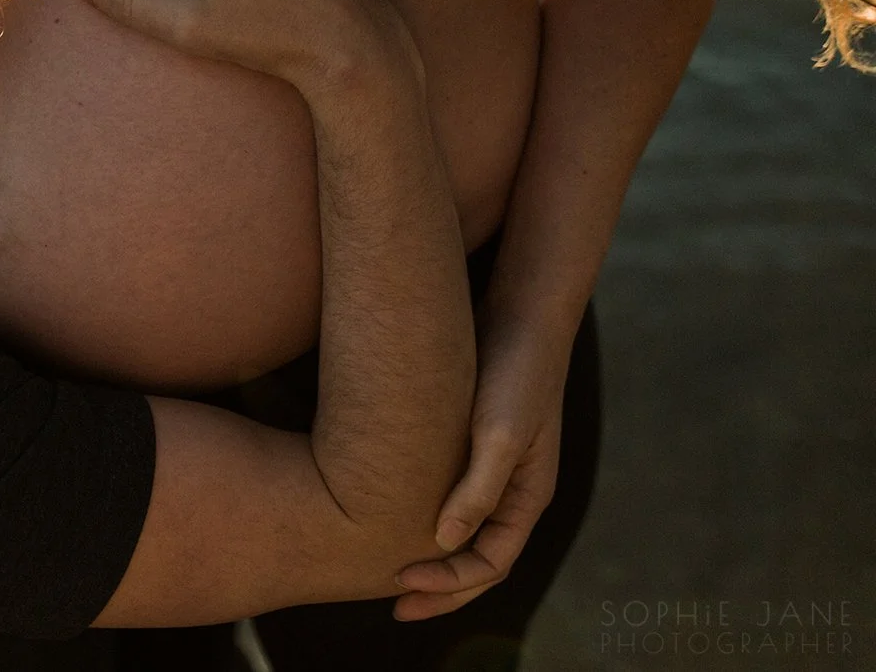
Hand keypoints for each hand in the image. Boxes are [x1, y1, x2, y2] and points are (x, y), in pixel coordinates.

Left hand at [391, 315, 575, 618]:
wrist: (522, 313)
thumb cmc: (515, 372)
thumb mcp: (497, 433)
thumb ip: (478, 489)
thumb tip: (442, 542)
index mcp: (528, 497)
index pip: (491, 566)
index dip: (448, 586)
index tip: (400, 586)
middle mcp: (514, 490)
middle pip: (478, 559)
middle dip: (440, 588)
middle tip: (393, 604)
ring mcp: (495, 468)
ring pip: (463, 530)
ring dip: (432, 556)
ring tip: (388, 568)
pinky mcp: (474, 444)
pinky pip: (452, 496)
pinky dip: (426, 516)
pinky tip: (391, 513)